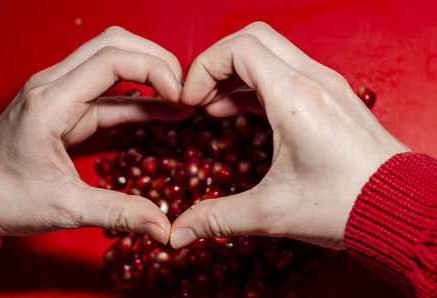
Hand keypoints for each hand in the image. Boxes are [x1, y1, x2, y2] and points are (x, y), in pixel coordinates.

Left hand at [0, 26, 191, 243]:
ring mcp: (61, 91)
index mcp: (50, 102)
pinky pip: (111, 89)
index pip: (111, 60)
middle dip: (156, 59)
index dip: (154, 69)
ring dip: (150, 71)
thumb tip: (163, 225)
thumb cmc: (6, 197)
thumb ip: (118, 211)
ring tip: (180, 97)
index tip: (180, 95)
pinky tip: (164, 109)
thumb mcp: (65, 207)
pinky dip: (141, 94)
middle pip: (114, 43)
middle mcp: (54, 85)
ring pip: (113, 57)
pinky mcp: (69, 104)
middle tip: (184, 89)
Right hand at [170, 22, 408, 248]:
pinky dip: (257, 84)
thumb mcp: (273, 212)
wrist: (400, 209)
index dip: (203, 68)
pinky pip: (286, 72)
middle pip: (252, 38)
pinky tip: (242, 111)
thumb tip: (180, 231)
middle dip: (216, 64)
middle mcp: (314, 80)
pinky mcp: (331, 96)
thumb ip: (219, 218)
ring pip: (270, 52)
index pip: (238, 48)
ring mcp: (326, 84)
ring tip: (213, 107)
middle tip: (198, 98)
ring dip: (236, 73)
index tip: (190, 101)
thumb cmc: (347, 205)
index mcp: (296, 98)